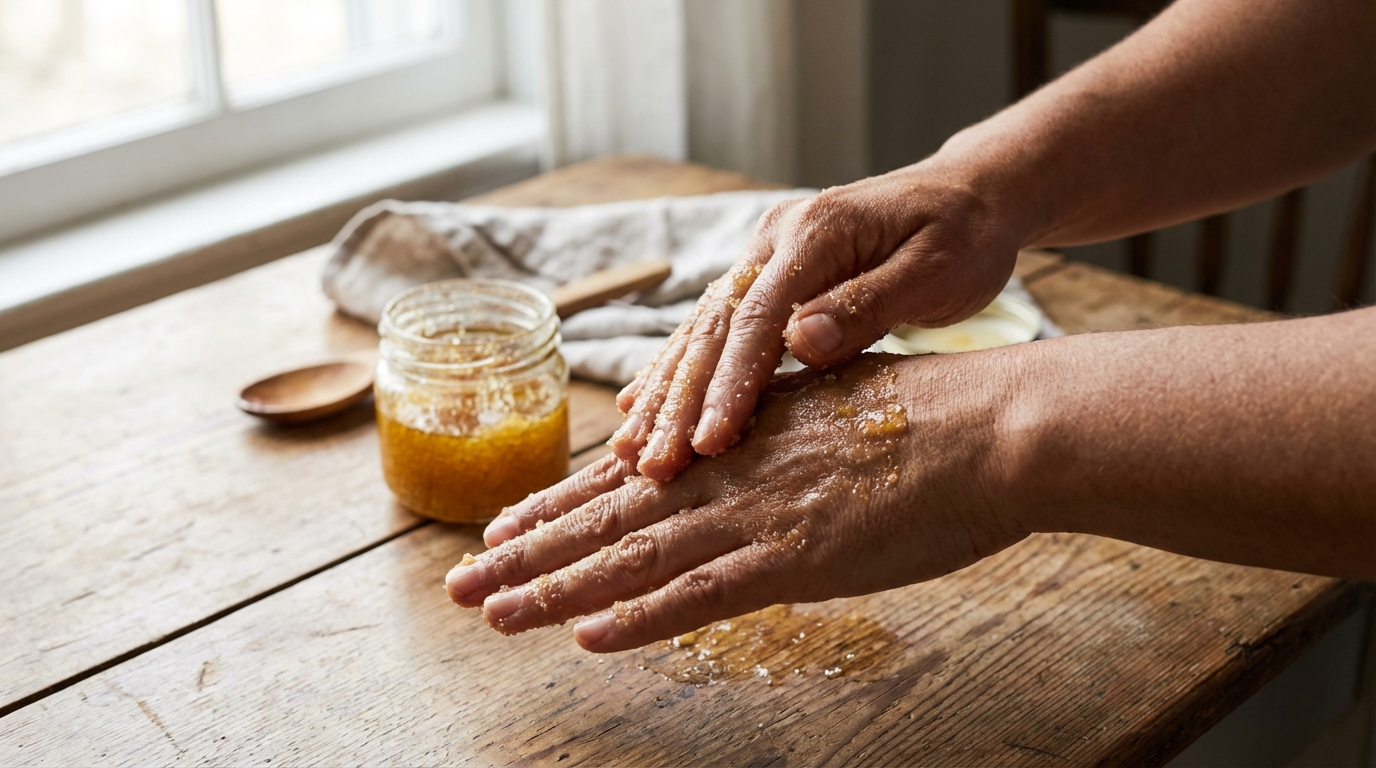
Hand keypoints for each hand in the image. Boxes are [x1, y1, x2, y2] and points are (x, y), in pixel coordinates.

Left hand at [446, 353, 1028, 652]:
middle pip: (607, 519)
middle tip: (462, 584)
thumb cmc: (928, 414)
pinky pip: (702, 596)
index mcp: (733, 440)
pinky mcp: (794, 560)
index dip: (558, 506)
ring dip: (556, 591)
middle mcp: (728, 474)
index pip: (626, 479)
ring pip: (633, 558)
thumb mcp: (831, 410)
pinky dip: (641, 617)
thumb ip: (775, 437)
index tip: (503, 529)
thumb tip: (744, 454)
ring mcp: (755, 516)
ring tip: (493, 614)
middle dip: (528, 555)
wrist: (991, 425)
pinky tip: (587, 637)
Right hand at [609, 161, 1025, 481]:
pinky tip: (645, 406)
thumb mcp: (936, 270)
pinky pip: (713, 329)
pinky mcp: (766, 276)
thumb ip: (868, 305)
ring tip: (631, 452)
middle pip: (714, 326)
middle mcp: (775, 238)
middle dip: (680, 400)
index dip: (730, 383)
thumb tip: (802, 343)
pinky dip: (678, 372)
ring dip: (666, 392)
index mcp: (816, 231)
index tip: (710, 443)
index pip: (758, 315)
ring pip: (701, 330)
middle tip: (653, 466)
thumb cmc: (963, 236)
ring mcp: (764, 254)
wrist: (969, 194)